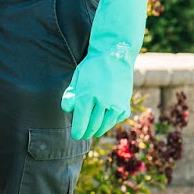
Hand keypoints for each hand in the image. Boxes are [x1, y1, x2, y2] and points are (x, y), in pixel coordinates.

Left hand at [61, 0, 146, 141]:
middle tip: (83, 135)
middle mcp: (102, 102)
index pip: (80, 121)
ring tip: (93, 131)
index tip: (76, 136)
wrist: (115, 56)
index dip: (78, 131)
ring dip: (97, 130)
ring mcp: (116, 105)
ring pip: (104, 126)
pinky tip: (105, 120)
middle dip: (86, 132)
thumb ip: (71, 95)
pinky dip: (110, 122)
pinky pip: (115, 120)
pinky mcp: (125, 106)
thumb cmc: (92, 67)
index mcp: (87, 96)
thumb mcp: (77, 78)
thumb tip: (68, 110)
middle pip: (92, 126)